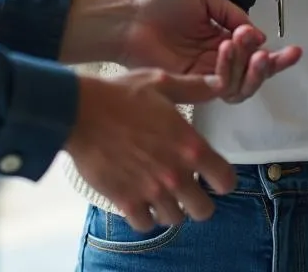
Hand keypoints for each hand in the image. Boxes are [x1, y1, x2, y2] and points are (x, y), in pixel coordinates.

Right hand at [66, 70, 235, 230]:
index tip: (213, 174)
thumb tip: (218, 83)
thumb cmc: (121, 94)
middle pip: (204, 211)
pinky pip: (145, 224)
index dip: (222, 179)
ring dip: (171, 207)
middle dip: (198, 200)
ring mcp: (150, 191)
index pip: (226, 181)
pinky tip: (141, 197)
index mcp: (189, 146)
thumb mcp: (161, 82)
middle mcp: (175, 174)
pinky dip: (145, 215)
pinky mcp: (126, 201)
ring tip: (162, 191)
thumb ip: (194, 87)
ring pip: (174, 219)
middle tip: (187, 187)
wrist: (81, 112)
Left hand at [121, 0, 301, 101]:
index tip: (294, 50)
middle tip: (281, 56)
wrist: (132, 16)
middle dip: (272, 67)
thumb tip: (259, 34)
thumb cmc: (160, 3)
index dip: (275, 55)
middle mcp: (215, 62)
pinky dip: (230, 67)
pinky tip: (229, 45)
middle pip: (253, 76)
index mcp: (220, 41)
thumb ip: (233, 13)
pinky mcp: (192, 85)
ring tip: (248, 43)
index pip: (254, 54)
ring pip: (241, 85)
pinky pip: (220, 85)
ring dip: (251, 65)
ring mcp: (204, 75)